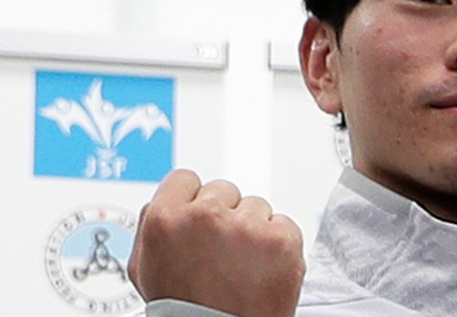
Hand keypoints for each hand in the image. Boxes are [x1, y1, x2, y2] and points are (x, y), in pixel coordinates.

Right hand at [128, 169, 303, 316]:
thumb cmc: (183, 310)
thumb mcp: (146, 268)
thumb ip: (151, 225)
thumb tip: (164, 201)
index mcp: (166, 219)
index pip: (185, 179)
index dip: (192, 200)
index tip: (200, 218)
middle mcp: (206, 217)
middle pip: (224, 189)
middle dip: (225, 214)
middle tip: (221, 250)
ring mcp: (246, 226)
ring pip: (256, 206)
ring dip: (252, 229)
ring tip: (241, 265)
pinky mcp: (281, 238)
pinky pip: (283, 224)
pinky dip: (278, 244)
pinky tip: (262, 268)